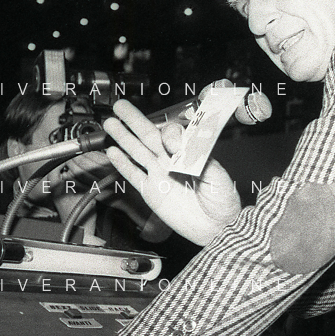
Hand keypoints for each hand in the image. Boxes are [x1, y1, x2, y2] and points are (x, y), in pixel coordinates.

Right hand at [102, 99, 241, 245]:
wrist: (218, 229)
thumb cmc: (223, 203)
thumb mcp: (218, 177)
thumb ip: (200, 161)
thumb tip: (180, 149)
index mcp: (190, 154)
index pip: (174, 135)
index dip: (169, 134)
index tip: (172, 143)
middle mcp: (173, 161)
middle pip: (150, 136)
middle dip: (135, 121)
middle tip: (121, 107)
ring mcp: (160, 176)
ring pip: (138, 151)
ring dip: (124, 137)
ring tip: (111, 123)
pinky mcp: (152, 192)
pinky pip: (134, 175)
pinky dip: (122, 164)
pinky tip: (113, 152)